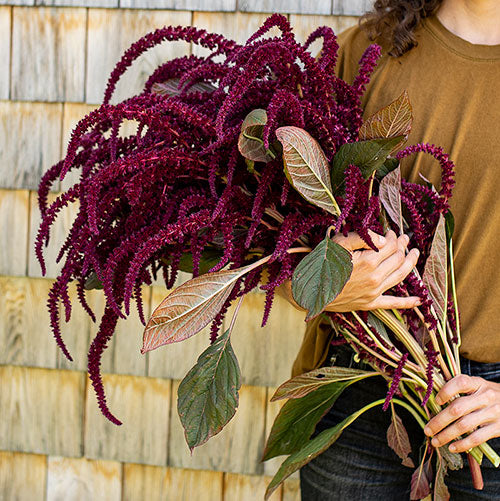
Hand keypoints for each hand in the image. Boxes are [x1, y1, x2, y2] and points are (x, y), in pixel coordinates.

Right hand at [279, 229, 420, 311]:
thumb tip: (384, 238)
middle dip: (403, 247)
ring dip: (410, 263)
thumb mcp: (338, 244)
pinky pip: (392, 303)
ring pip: (400, 276)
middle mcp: (375, 278)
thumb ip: (362, 237)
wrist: (310, 291)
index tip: (391, 232)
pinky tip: (419, 300)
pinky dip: (407, 302)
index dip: (393, 237)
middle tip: (405, 239)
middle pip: (398, 259)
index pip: (391, 246)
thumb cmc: (321, 264)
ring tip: (415, 254)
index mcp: (368, 261)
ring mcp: (374, 292)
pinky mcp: (370, 303)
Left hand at [424, 374, 499, 452]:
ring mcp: (492, 413)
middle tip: (427, 430)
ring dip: (446, 435)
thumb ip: (460, 390)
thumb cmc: (489, 395)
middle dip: (439, 421)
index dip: (446, 391)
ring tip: (435, 441)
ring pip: (465, 425)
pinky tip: (452, 447)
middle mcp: (485, 397)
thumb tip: (433, 400)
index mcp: (478, 383)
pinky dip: (462, 444)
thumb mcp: (478, 386)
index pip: (460, 383)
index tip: (436, 401)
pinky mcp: (498, 428)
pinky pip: (477, 438)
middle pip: (457, 408)